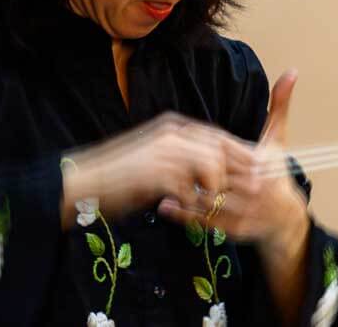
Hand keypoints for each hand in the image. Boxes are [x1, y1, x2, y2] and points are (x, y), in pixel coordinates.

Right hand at [60, 112, 244, 229]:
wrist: (81, 182)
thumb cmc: (118, 174)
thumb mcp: (155, 156)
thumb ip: (182, 157)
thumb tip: (212, 166)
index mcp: (174, 127)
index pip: (218, 136)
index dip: (239, 153)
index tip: (256, 169)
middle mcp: (173, 133)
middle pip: (222, 146)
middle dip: (240, 168)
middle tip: (255, 187)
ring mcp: (166, 150)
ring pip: (212, 165)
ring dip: (217, 186)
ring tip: (214, 202)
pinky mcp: (158, 172)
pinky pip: (191, 188)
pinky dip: (195, 202)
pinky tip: (189, 210)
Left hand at [158, 70, 311, 323]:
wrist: (286, 218)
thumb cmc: (277, 173)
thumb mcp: (277, 140)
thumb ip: (280, 106)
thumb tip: (292, 71)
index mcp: (261, 163)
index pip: (226, 150)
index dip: (201, 146)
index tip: (178, 138)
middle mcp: (255, 187)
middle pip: (212, 175)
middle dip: (186, 169)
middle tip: (158, 162)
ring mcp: (246, 210)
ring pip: (206, 199)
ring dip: (180, 193)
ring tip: (155, 183)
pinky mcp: (237, 229)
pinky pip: (205, 221)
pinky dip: (184, 215)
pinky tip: (165, 204)